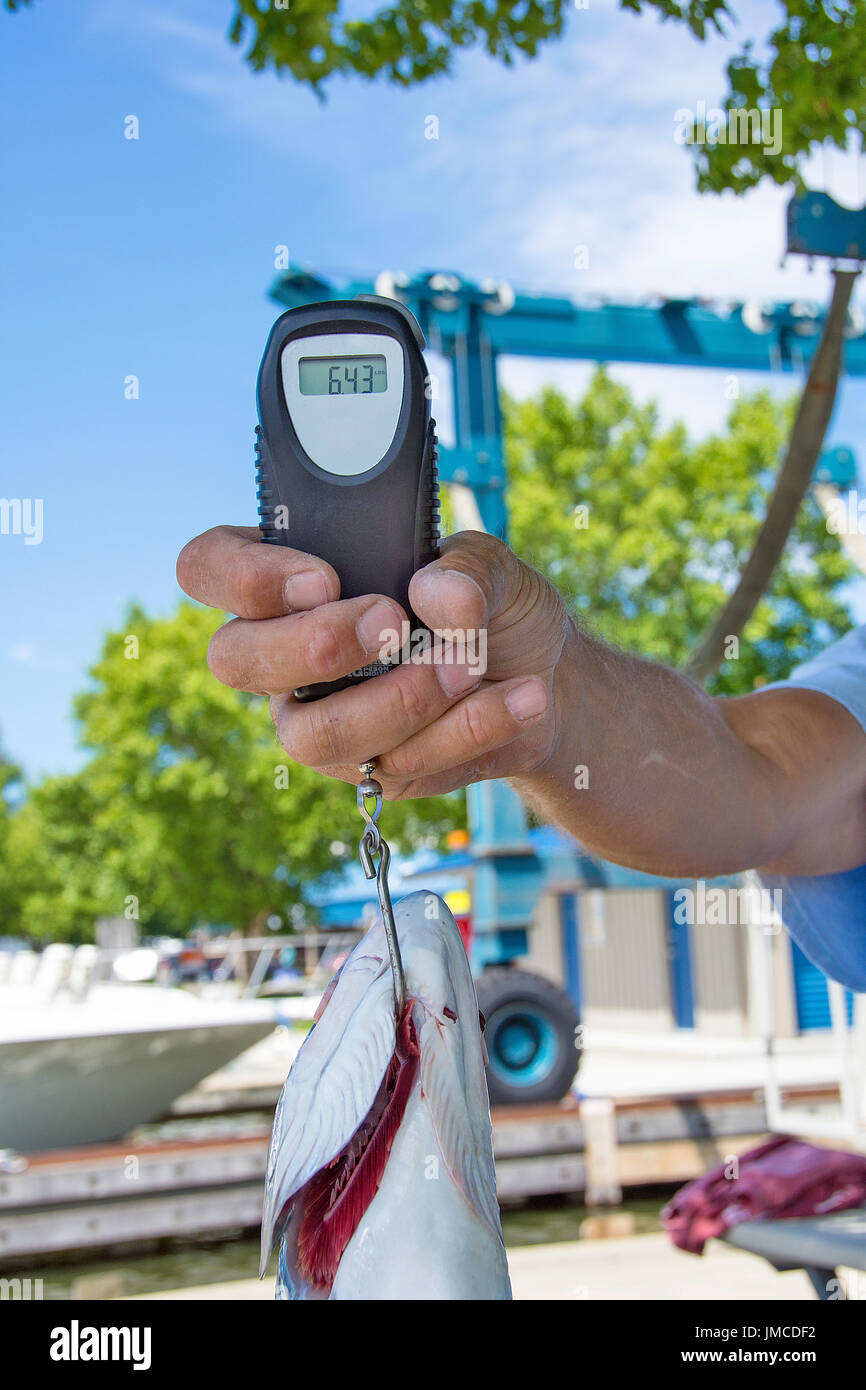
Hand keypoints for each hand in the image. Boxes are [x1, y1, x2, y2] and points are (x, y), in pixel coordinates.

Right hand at [176, 525, 572, 798]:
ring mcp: (319, 718)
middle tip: (391, 623)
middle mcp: (286, 654)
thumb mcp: (493, 566)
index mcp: (293, 581)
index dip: (244, 577)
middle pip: (232, 660)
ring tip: (472, 665)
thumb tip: (437, 595)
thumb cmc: (492, 608)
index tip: (323, 579)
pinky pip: (394, 768)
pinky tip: (519, 698)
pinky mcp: (369, 771)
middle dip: (312, 645)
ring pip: (313, 734)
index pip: (209, 568)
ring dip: (400, 699)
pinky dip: (466, 730)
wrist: (543, 677)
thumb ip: (469, 569)